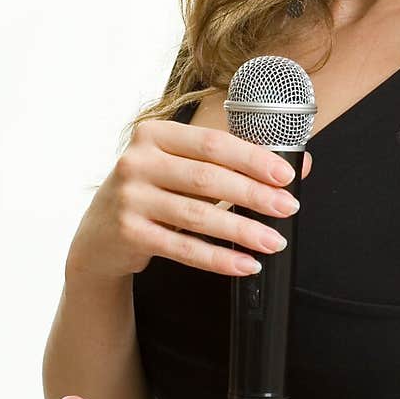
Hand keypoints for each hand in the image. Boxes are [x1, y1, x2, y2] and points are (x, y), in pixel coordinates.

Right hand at [65, 119, 312, 282]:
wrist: (99, 237)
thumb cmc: (153, 194)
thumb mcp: (183, 171)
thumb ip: (233, 165)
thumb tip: (300, 165)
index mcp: (155, 134)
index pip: (212, 143)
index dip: (252, 158)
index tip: (285, 175)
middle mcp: (137, 162)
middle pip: (207, 178)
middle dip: (253, 195)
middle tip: (287, 208)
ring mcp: (129, 198)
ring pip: (198, 215)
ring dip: (241, 230)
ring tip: (272, 240)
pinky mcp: (129, 233)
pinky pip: (183, 248)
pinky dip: (218, 259)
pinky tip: (244, 264)